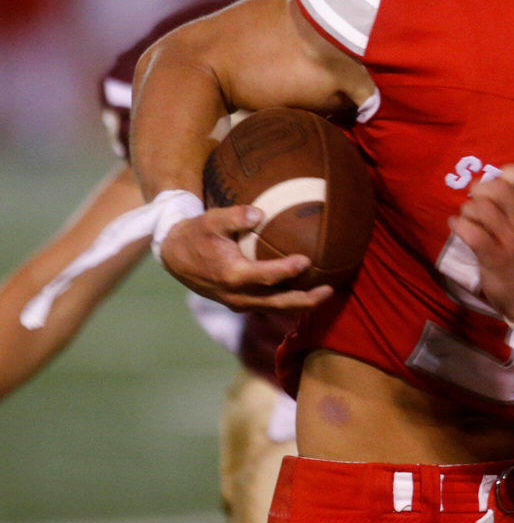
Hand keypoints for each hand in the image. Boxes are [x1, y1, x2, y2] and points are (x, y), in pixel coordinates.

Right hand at [159, 205, 333, 311]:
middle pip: (278, 303)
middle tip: (330, 290)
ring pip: (275, 308)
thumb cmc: (197, 234)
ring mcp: (238, 302)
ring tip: (325, 294)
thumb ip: (235, 216)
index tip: (308, 260)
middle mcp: (237, 294)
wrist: (175, 256)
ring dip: (301, 305)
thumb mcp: (212, 220)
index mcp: (232, 275)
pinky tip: (304, 293)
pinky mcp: (239, 302)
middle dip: (306, 300)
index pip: (266, 277)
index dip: (288, 270)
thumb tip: (260, 213)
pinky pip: (268, 306)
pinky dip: (287, 303)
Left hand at [448, 164, 513, 323]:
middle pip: (497, 187)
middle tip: (476, 201)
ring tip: (468, 219)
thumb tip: (490, 180)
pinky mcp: (494, 258)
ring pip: (480, 208)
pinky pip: (470, 232)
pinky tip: (457, 227)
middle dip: (479, 191)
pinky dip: (458, 225)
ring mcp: (511, 240)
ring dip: (467, 211)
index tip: (496, 184)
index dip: (504, 173)